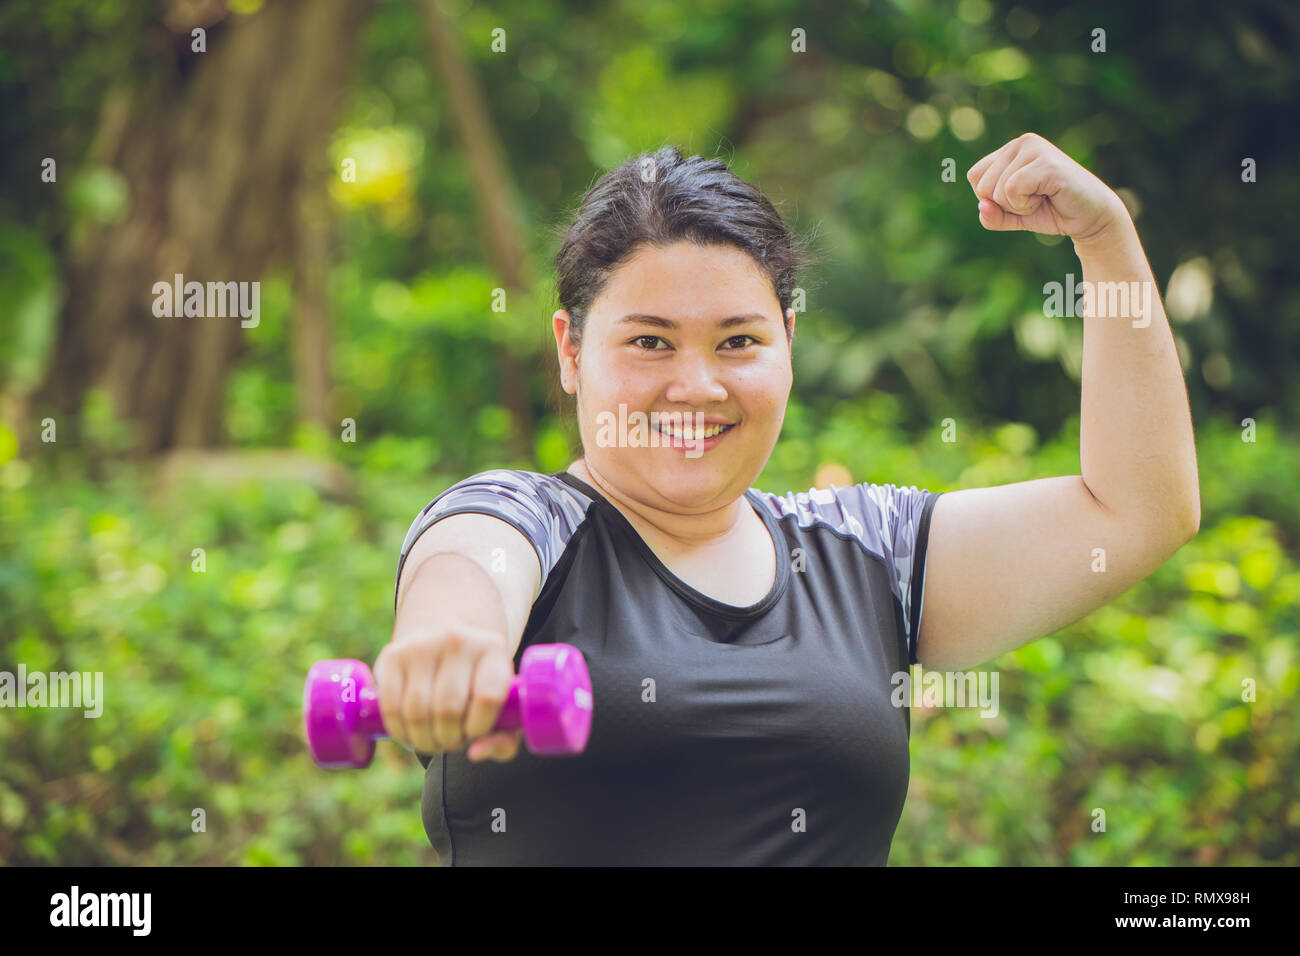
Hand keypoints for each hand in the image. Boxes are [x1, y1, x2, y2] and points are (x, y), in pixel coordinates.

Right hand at [374, 625, 523, 762]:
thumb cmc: (479, 682)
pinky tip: (410, 732)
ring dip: (424, 740)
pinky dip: (399, 731)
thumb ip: (504, 739)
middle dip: (449, 740)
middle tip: (451, 742)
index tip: (474, 733)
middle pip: (448, 709)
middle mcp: (458, 641)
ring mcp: (422, 645)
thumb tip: (475, 754)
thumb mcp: (503, 704)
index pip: (488, 697)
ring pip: (417, 712)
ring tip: (433, 740)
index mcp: (493, 650)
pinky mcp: (392, 654)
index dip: (479, 728)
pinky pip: (390, 707)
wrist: (448, 632)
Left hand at [966, 132, 1129, 246]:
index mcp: (1011, 149)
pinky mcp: (1046, 163)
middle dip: (1005, 205)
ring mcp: (1035, 149)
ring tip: (1043, 197)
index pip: (974, 177)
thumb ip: (992, 215)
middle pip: (982, 186)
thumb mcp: (1013, 216)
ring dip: (1018, 205)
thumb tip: (982, 206)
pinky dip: (1026, 204)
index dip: (991, 199)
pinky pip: (1011, 190)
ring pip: (996, 189)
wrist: (1089, 217)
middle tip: (1034, 199)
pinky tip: (1048, 196)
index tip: (1019, 198)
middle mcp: (1022, 142)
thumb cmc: (1051, 211)